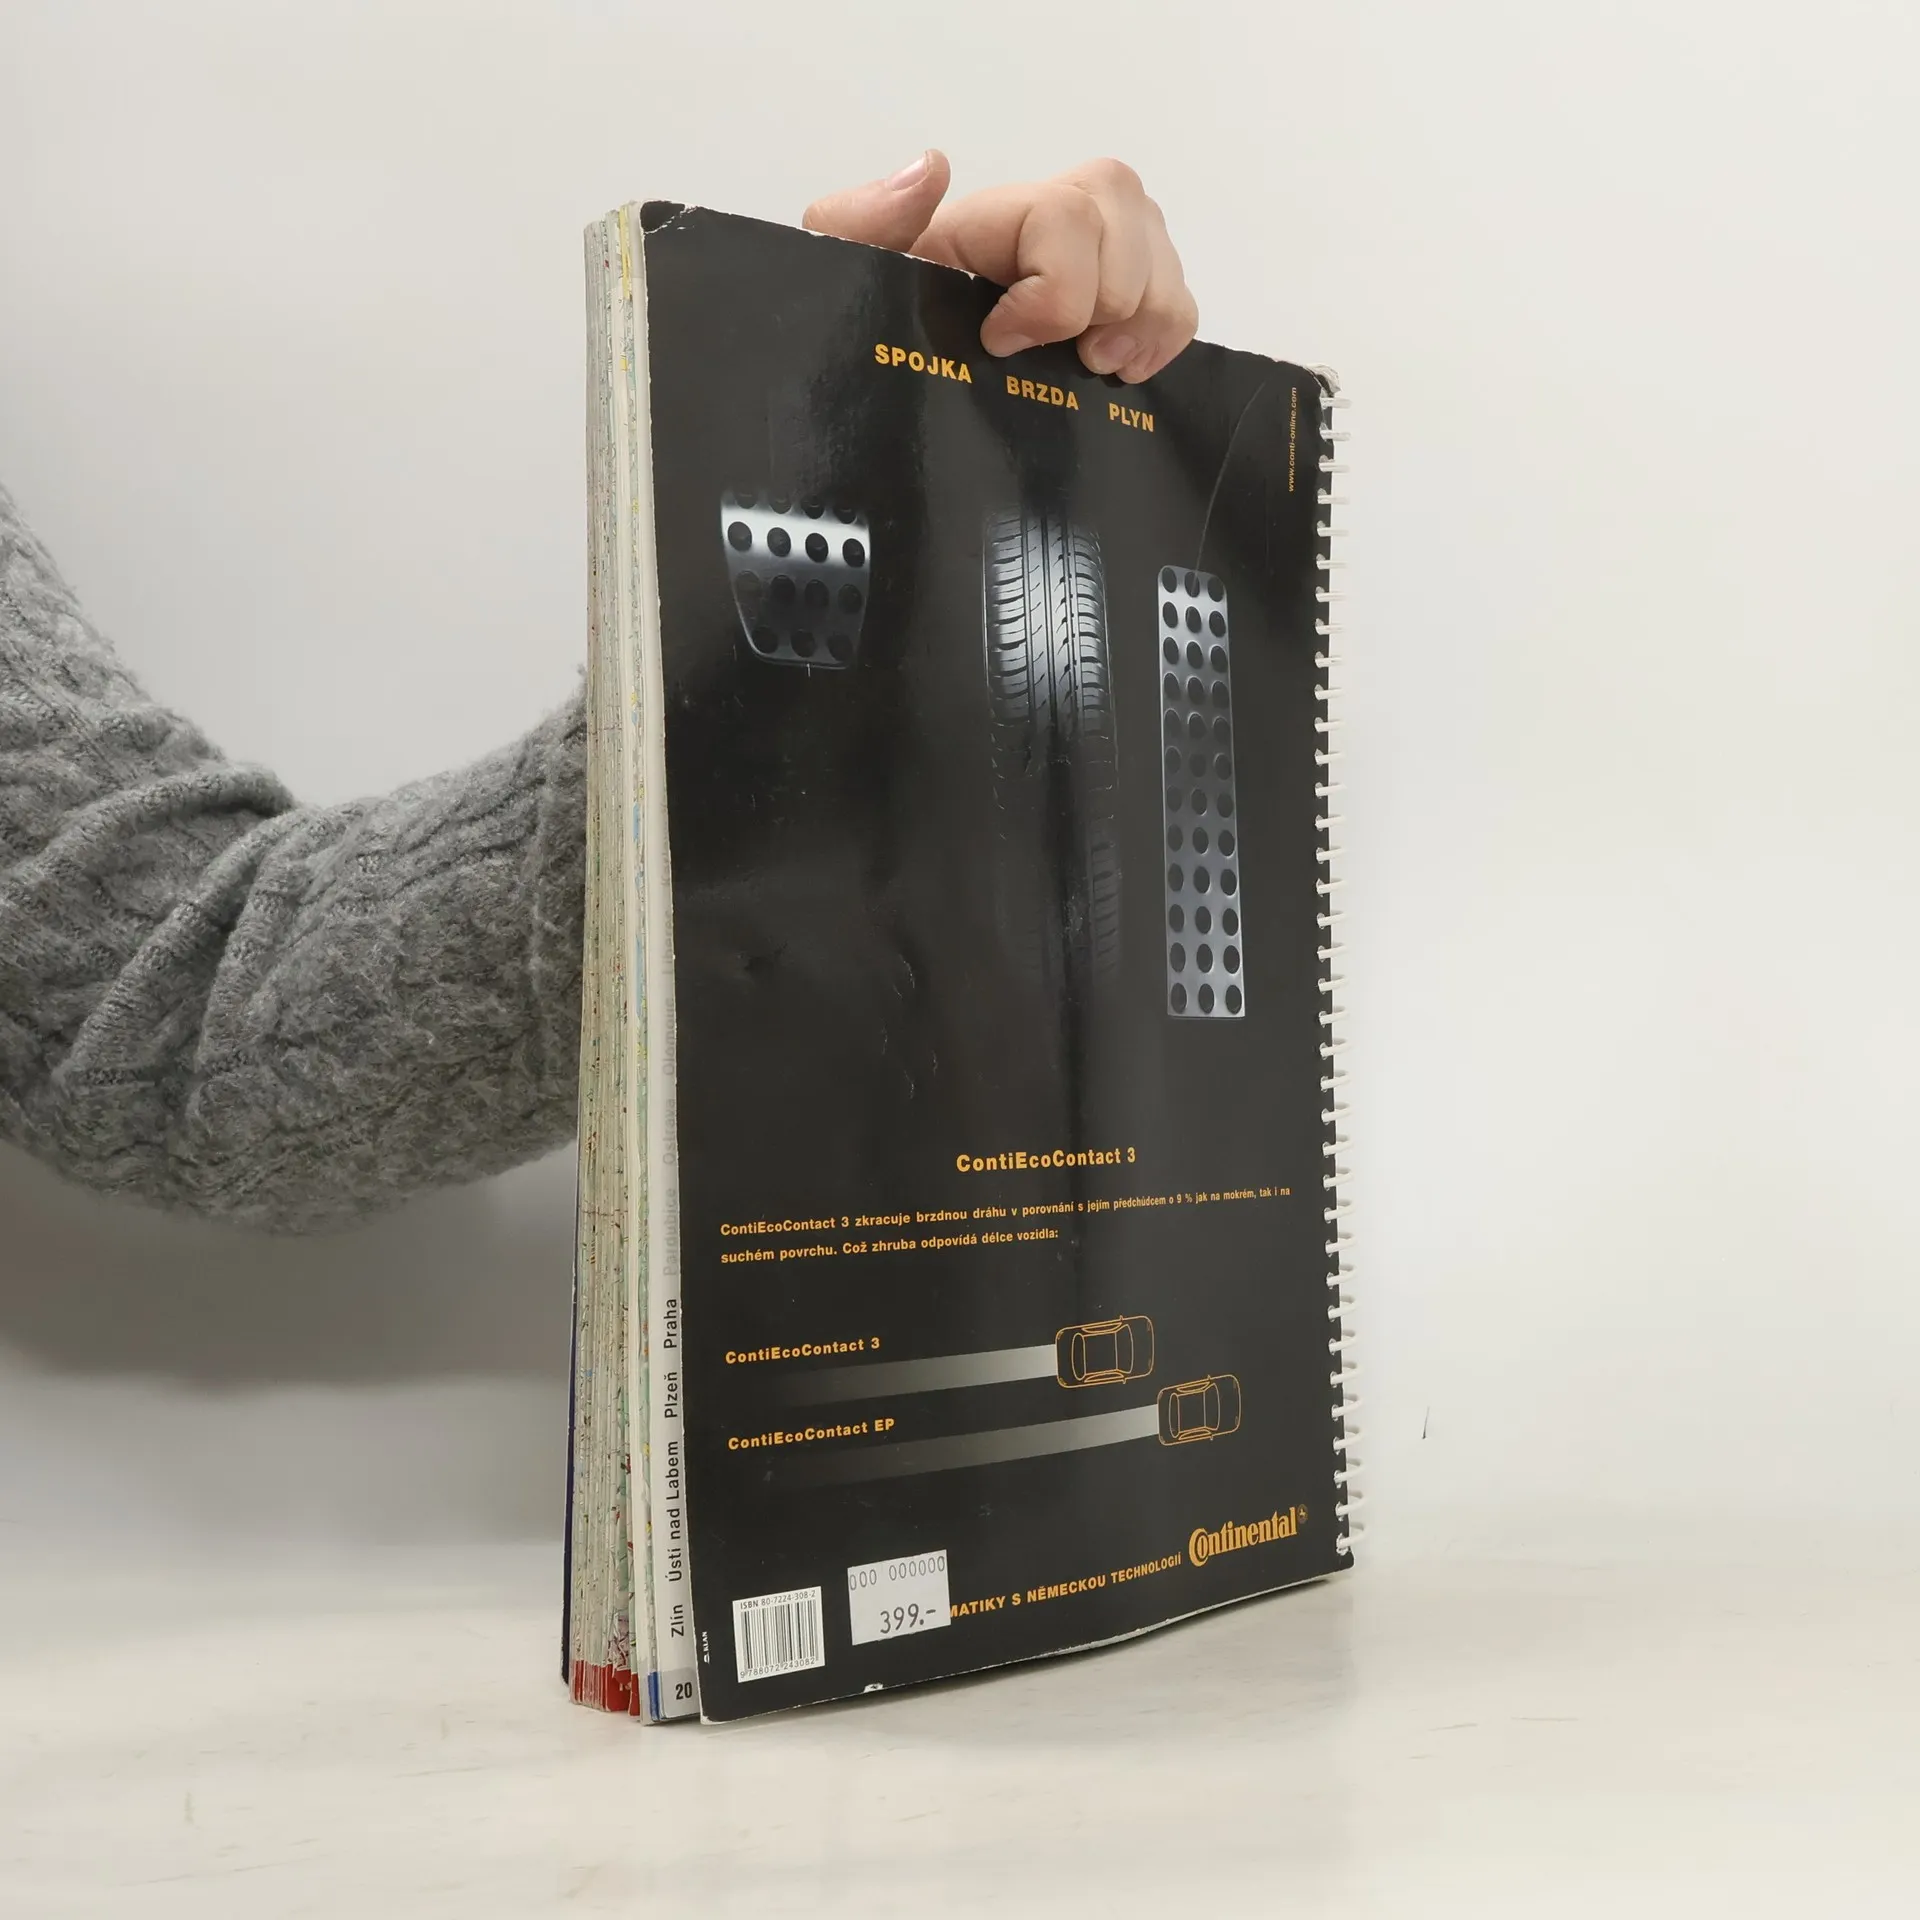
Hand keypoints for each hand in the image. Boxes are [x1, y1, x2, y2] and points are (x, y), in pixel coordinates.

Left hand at [803, 151, 1197, 384]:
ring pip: (1161, 260)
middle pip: (1129, 220)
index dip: (1053, 292)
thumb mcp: (843, 280)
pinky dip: (1163, 336)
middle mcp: (1056, 218)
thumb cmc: (869, 340)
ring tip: (1093, 364)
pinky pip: (1178, 301)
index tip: (1002, 342)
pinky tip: (1121, 369)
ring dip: (1139, 323)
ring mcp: (1098, 257)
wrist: (889, 392)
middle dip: (1105, 303)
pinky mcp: (1122, 305)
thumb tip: (930, 170)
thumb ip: (861, 222)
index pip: (1066, 217)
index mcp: (993, 217)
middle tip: (1069, 356)